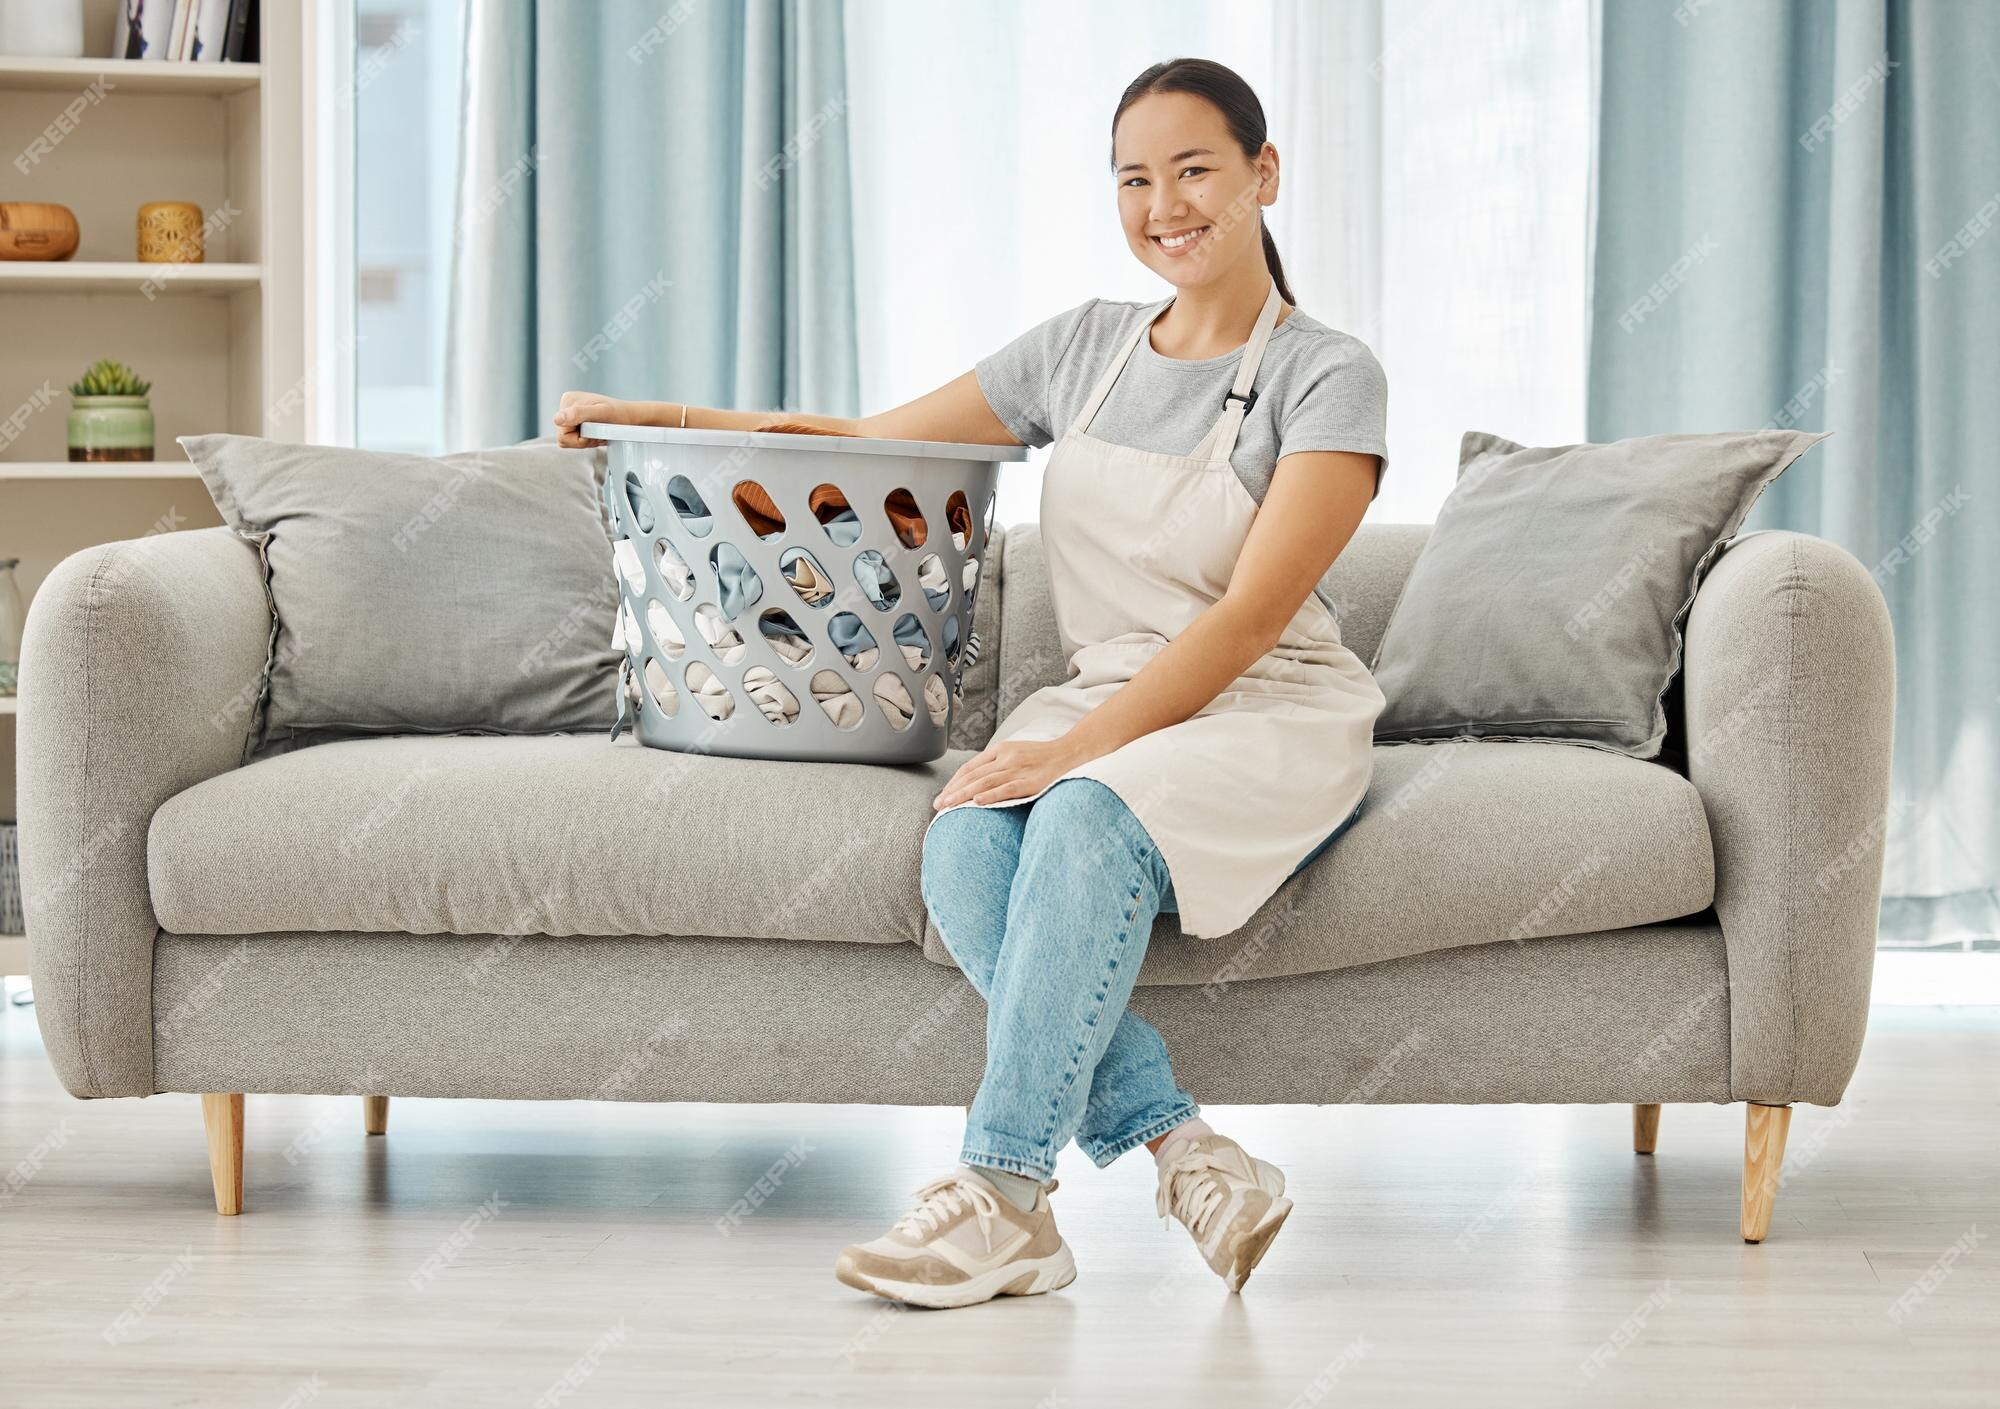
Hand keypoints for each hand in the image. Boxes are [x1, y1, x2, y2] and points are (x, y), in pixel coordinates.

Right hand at [552, 390, 640, 448]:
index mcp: (568, 400)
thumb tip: (557, 419)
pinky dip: (586, 440)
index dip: (580, 438)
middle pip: (563, 437)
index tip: (596, 430)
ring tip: (599, 433)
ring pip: (568, 440)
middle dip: (583, 439)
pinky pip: (573, 440)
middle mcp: (566, 406)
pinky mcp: (575, 422)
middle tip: (599, 433)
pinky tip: (596, 433)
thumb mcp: (601, 413)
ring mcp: (569, 414)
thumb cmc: (619, 414)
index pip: (562, 432)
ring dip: (585, 441)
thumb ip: (578, 414)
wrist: (629, 417)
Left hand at [933, 736, 1094, 809]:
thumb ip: (999, 765)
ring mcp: (1018, 769)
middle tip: (938, 805)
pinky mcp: (1031, 782)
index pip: (970, 768)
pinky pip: (1006, 789)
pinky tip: (976, 803)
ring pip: (984, 783)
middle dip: (953, 791)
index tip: (943, 795)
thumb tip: (978, 783)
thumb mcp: (1018, 754)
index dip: (954, 782)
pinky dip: (990, 796)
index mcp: (1001, 750)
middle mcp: (1006, 758)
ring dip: (963, 795)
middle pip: (973, 776)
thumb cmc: (1044, 758)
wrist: (1072, 753)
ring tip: (948, 807)